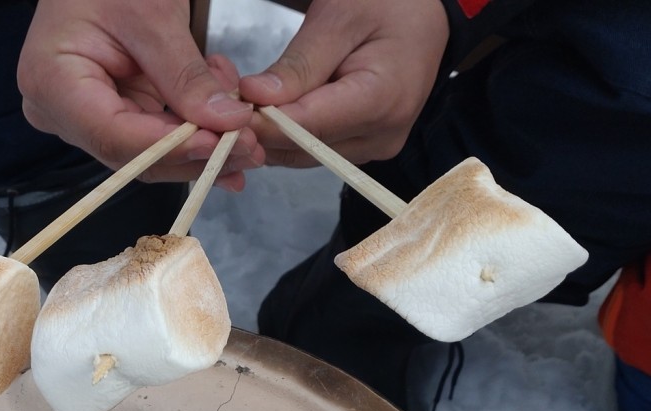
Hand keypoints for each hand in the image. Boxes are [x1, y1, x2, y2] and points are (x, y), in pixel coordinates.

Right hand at [18, 0, 264, 188]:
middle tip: (248, 147)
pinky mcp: (111, 114)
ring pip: (148, 153)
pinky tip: (225, 116)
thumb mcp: (152, 15)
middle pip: (132, 154)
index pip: (113, 135)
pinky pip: (154, 135)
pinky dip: (192, 128)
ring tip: (244, 126)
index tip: (220, 143)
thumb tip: (227, 123)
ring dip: (201, 143)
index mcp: (52, 83)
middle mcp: (60, 112)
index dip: (170, 148)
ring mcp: (84, 118)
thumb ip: (185, 75)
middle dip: (194, 153)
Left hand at [240, 0, 448, 166]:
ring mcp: (373, 147)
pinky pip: (313, 149)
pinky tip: (271, 107)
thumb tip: (256, 98)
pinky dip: (286, 133)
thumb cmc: (390, 4)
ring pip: (301, 156)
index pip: (308, 129)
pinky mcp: (362, 147)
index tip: (227, 108)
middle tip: (226, 101)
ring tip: (245, 100)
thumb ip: (300, 63)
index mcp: (383, 100)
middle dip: (260, 129)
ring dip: (269, 134)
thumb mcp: (340, 17)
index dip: (262, 123)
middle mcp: (381, 136)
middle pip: (302, 150)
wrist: (424, 15)